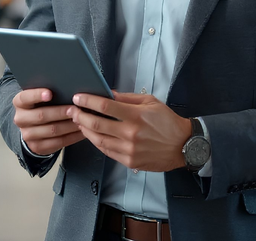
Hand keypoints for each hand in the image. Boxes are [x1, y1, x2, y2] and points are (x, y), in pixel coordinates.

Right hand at [12, 88, 84, 155]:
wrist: (34, 127)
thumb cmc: (42, 106)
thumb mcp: (39, 97)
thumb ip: (48, 92)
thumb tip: (68, 88)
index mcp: (19, 102)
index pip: (25, 97)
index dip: (37, 95)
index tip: (50, 93)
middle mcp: (20, 119)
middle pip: (41, 115)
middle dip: (60, 112)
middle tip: (75, 109)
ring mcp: (27, 135)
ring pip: (52, 130)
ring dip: (69, 125)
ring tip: (82, 120)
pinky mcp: (37, 147)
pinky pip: (58, 142)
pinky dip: (72, 136)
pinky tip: (82, 131)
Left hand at [69, 92, 191, 172]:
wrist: (184, 146)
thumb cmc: (167, 121)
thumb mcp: (150, 102)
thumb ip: (126, 98)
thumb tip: (106, 94)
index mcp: (136, 116)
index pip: (105, 107)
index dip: (88, 101)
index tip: (78, 97)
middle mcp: (131, 134)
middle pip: (97, 124)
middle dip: (80, 116)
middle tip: (72, 110)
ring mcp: (129, 150)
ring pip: (98, 140)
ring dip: (85, 130)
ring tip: (79, 122)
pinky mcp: (130, 162)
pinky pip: (107, 151)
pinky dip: (96, 142)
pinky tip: (92, 135)